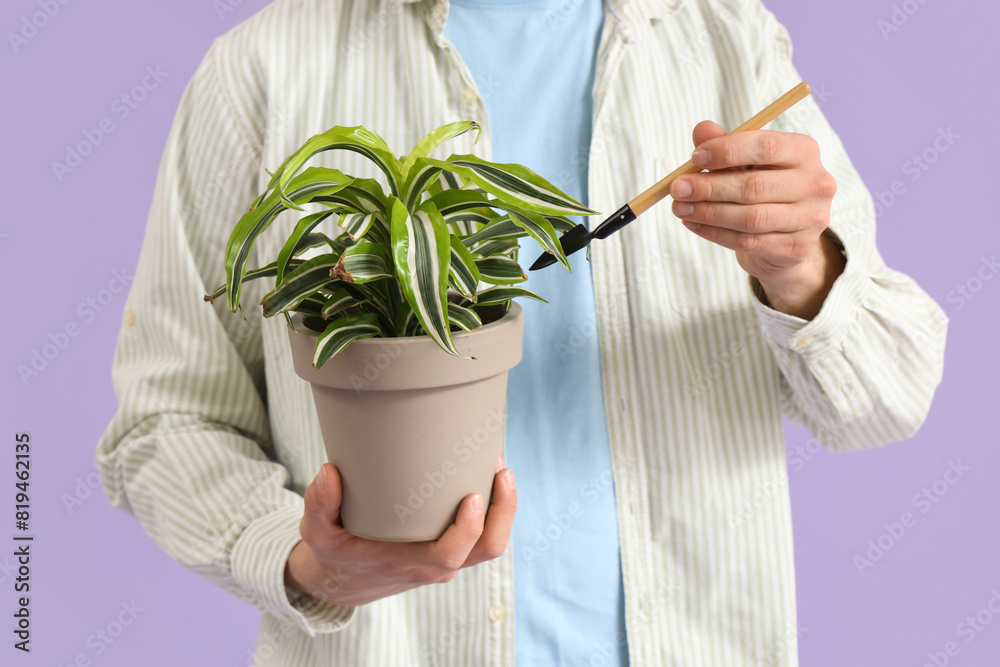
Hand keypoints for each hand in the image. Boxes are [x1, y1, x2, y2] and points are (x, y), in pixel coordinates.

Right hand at [284, 460, 516, 605]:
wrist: (344, 580)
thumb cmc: (335, 552)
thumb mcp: (317, 532)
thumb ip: (319, 504)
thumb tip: (330, 472)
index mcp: (408, 563)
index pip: (451, 555)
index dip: (469, 529)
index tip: (474, 496)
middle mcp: (435, 564)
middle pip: (486, 548)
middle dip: (503, 511)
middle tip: (502, 470)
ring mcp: (446, 557)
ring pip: (490, 543)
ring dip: (504, 508)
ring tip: (501, 467)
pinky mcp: (450, 547)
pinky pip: (482, 535)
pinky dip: (494, 509)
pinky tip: (490, 475)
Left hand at [670, 121, 843, 319]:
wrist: (786, 234)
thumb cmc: (764, 187)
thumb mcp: (746, 161)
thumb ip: (726, 144)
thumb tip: (702, 130)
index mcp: (805, 151)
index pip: (766, 147)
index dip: (727, 151)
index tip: (695, 157)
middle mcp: (816, 183)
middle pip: (754, 186)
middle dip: (709, 187)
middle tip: (678, 188)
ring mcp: (810, 218)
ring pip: (749, 218)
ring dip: (708, 213)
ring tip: (680, 207)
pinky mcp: (796, 248)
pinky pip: (748, 242)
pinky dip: (715, 233)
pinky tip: (694, 223)